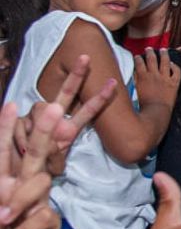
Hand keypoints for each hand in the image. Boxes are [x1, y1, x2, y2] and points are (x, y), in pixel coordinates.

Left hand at [0, 102, 61, 228]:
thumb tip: (0, 197)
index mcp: (6, 176)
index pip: (8, 147)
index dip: (7, 126)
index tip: (11, 104)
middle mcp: (25, 182)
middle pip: (37, 150)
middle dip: (44, 129)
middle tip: (53, 108)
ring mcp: (40, 198)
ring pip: (39, 182)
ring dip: (19, 201)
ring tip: (2, 219)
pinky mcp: (51, 219)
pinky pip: (41, 216)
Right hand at [13, 54, 116, 174]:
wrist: (20, 170)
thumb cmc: (41, 166)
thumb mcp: (54, 164)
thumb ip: (55, 156)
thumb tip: (49, 144)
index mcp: (69, 129)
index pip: (88, 111)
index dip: (101, 98)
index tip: (114, 83)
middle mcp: (55, 118)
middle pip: (67, 92)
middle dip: (77, 74)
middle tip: (86, 58)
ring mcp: (37, 117)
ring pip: (38, 109)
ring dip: (35, 128)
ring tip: (30, 148)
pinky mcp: (19, 120)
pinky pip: (19, 122)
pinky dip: (19, 136)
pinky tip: (20, 146)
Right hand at [133, 48, 180, 109]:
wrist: (156, 112)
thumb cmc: (143, 105)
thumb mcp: (134, 91)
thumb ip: (134, 81)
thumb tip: (133, 73)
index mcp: (142, 77)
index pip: (139, 63)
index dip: (138, 58)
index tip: (138, 56)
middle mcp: (154, 75)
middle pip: (152, 59)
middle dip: (150, 52)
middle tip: (149, 49)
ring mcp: (165, 78)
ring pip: (165, 61)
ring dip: (164, 54)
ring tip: (163, 50)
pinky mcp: (174, 83)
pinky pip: (177, 71)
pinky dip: (175, 66)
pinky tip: (173, 64)